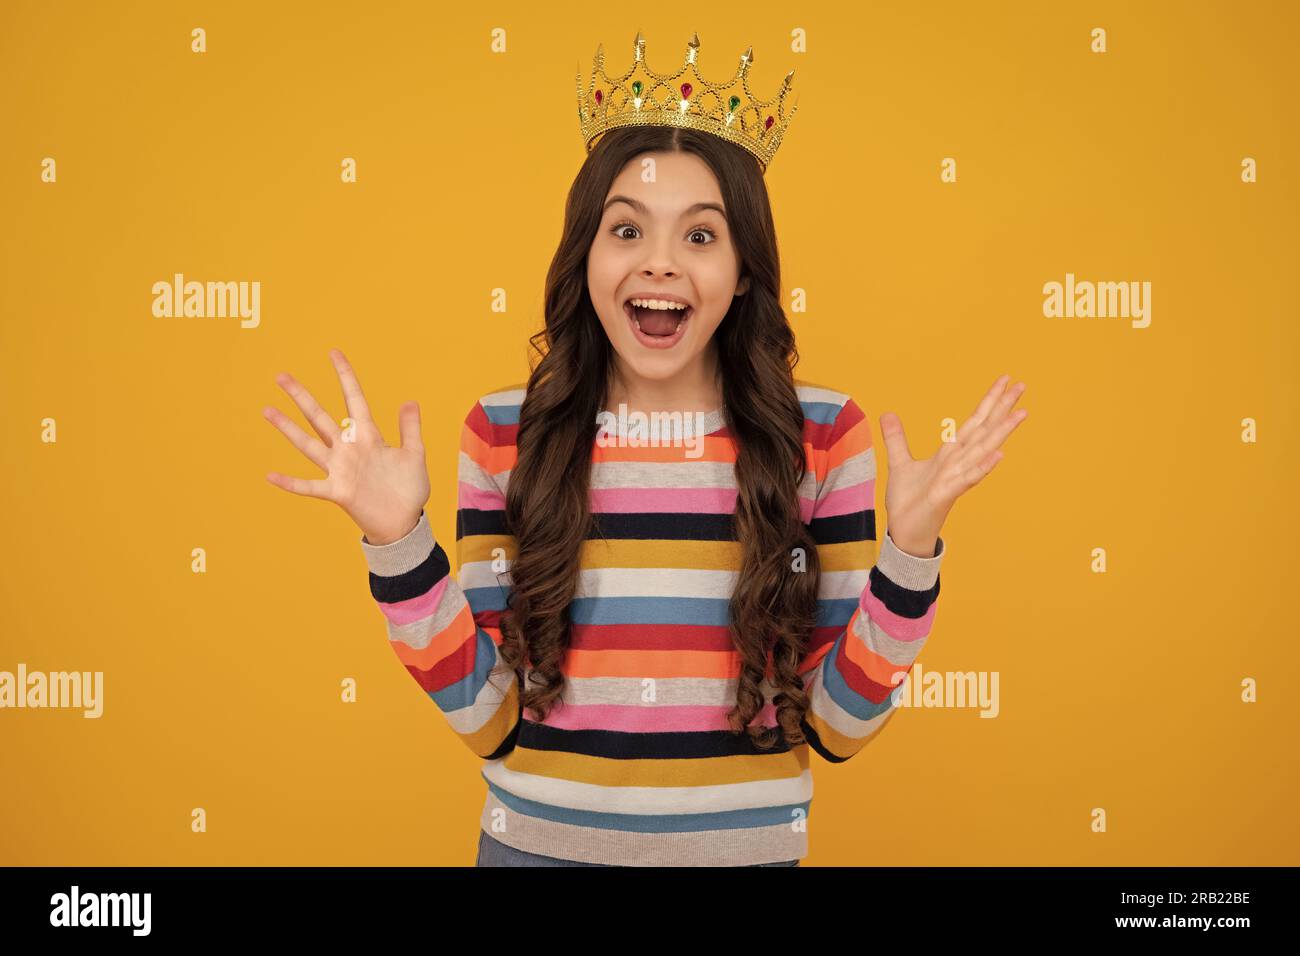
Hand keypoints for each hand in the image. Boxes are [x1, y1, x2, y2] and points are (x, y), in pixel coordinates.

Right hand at [262, 349, 430, 544]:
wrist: (405, 523)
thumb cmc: (409, 490)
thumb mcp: (414, 454)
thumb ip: (410, 428)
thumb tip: (410, 400)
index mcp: (368, 436)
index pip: (355, 399)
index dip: (345, 376)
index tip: (333, 352)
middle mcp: (349, 449)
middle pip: (320, 417)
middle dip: (302, 396)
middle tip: (281, 375)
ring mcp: (341, 469)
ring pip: (309, 444)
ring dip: (288, 428)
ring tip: (267, 409)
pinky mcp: (338, 492)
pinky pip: (309, 486)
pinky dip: (291, 483)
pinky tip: (270, 475)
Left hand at [878, 374, 1028, 557]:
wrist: (905, 533)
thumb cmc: (909, 502)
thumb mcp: (900, 463)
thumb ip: (896, 438)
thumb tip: (888, 413)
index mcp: (950, 453)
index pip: (973, 422)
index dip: (989, 401)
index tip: (1006, 380)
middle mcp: (958, 463)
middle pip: (984, 430)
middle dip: (1002, 408)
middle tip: (1023, 385)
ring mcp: (956, 478)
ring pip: (982, 450)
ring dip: (1001, 432)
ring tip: (1021, 414)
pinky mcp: (947, 495)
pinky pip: (969, 478)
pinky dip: (983, 466)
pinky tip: (999, 453)